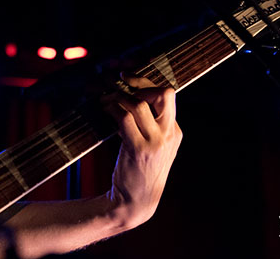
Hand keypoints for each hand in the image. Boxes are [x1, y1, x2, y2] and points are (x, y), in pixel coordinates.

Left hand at [101, 75, 182, 229]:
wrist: (136, 202)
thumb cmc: (140, 171)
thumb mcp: (154, 147)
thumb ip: (150, 125)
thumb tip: (131, 98)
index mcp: (175, 132)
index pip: (167, 95)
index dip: (146, 82)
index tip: (127, 78)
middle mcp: (170, 134)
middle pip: (164, 93)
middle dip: (140, 82)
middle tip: (120, 80)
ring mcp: (156, 142)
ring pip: (139, 104)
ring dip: (118, 97)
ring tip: (106, 99)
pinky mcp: (139, 149)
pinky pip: (124, 118)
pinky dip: (112, 110)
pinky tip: (105, 110)